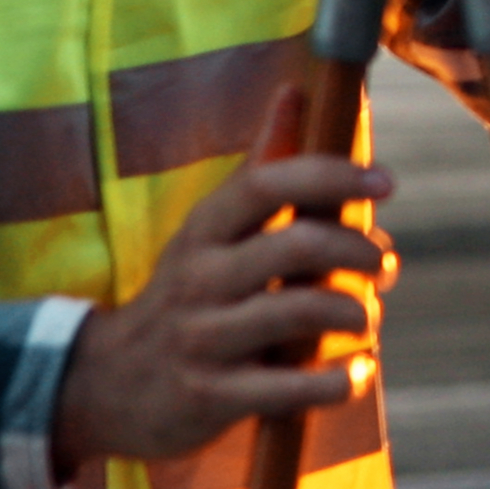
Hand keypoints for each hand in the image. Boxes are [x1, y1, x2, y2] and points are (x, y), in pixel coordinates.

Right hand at [52, 86, 392, 469]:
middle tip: (384, 263)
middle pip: (297, 247)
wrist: (103, 386)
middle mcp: (201, 277)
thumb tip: (294, 90)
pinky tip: (353, 371)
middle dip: (358, 251)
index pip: (269, 183)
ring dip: (355, 312)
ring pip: (300, 311)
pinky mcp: (210, 398)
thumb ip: (260, 166)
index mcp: (206, 228)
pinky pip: (288, 386)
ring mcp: (203, 339)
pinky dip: (337, 379)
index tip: (386, 182)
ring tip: (365, 317)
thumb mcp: (209, 227)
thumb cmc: (184, 292)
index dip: (333, 176)